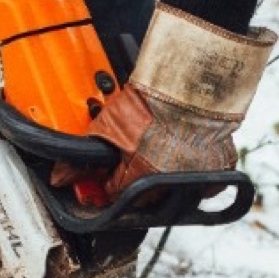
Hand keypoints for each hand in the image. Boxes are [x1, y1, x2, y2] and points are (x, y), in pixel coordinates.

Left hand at [51, 84, 239, 197]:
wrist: (192, 80)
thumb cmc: (153, 100)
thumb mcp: (107, 126)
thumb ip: (81, 156)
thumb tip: (60, 177)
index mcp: (140, 179)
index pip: (115, 195)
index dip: (107, 181)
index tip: (108, 171)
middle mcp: (169, 185)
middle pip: (143, 196)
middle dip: (134, 179)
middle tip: (134, 153)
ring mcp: (196, 178)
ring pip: (172, 191)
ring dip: (161, 177)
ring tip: (158, 148)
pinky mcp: (218, 167)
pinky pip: (203, 183)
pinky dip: (193, 174)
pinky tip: (183, 154)